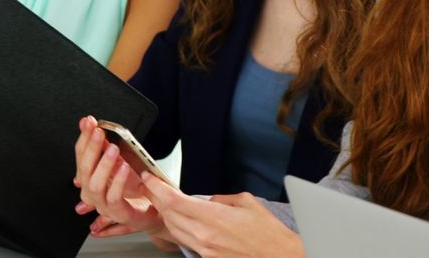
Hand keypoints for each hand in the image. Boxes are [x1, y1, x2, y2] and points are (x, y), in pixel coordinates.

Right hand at [73, 116, 169, 239]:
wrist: (151, 210)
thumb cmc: (134, 188)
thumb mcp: (119, 161)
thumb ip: (106, 147)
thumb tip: (96, 128)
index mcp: (89, 178)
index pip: (80, 155)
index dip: (84, 138)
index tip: (89, 122)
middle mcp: (91, 191)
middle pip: (84, 168)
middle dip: (91, 148)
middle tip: (100, 132)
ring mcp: (102, 204)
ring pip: (94, 184)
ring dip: (103, 164)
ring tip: (113, 148)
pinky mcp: (117, 212)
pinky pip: (113, 197)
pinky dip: (117, 181)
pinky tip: (124, 167)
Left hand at [142, 175, 303, 257]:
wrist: (279, 257)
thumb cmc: (268, 233)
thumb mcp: (246, 202)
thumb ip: (221, 198)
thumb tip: (208, 200)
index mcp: (213, 217)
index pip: (173, 200)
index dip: (156, 187)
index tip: (149, 178)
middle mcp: (204, 235)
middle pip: (168, 214)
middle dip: (156, 198)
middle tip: (151, 186)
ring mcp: (204, 249)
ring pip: (173, 229)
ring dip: (165, 214)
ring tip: (163, 201)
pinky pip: (185, 240)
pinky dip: (178, 228)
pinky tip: (181, 220)